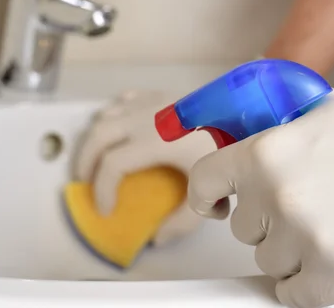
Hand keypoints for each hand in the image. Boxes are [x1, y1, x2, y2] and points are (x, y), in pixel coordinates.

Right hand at [75, 90, 214, 245]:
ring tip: (96, 159)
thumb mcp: (209, 191)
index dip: (102, 189)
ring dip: (95, 139)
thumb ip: (184, 220)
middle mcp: (146, 117)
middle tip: (85, 184)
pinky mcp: (160, 94)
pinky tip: (117, 130)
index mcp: (155, 140)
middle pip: (99, 137)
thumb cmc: (229, 146)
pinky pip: (123, 101)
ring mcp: (151, 101)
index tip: (106, 210)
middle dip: (85, 162)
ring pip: (106, 115)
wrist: (249, 110)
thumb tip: (159, 238)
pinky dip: (112, 116)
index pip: (113, 164)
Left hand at [187, 87, 333, 306]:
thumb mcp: (318, 114)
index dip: (207, 198)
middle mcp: (277, 196)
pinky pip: (295, 293)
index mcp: (265, 153)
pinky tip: (331, 259)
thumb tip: (244, 160)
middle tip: (307, 208)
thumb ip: (273, 138)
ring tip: (332, 227)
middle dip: (269, 223)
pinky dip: (308, 283)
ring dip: (293, 252)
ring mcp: (306, 238)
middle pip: (243, 231)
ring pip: (269, 263)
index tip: (214, 207)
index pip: (203, 184)